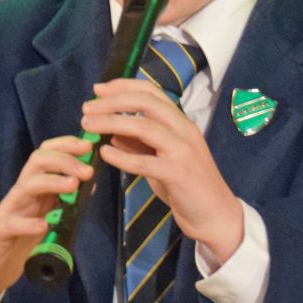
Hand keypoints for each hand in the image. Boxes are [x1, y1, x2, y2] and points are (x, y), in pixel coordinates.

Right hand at [0, 135, 94, 302]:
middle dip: (63, 160)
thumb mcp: (46, 214)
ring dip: (51, 182)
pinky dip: (28, 223)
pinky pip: (11, 224)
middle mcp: (21, 194)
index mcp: (34, 187)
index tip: (89, 145)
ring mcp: (9, 211)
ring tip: (72, 186)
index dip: (65, 146)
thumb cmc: (19, 238)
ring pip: (25, 186)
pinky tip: (43, 225)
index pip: (45, 155)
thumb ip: (64, 199)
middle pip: (36, 162)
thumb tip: (90, 183)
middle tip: (87, 170)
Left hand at [81, 78, 243, 260]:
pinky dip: (122, 156)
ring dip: (112, 122)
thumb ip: (140, 145)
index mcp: (181, 123)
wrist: (215, 215)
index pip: (152, 93)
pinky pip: (145, 161)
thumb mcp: (161, 160)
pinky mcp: (178, 173)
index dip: (123, 86)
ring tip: (88, 125)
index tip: (98, 89)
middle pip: (147, 103)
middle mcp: (184, 131)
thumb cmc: (188, 187)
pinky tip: (105, 154)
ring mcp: (183, 151)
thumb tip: (112, 134)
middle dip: (113, 101)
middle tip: (87, 107)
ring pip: (145, 127)